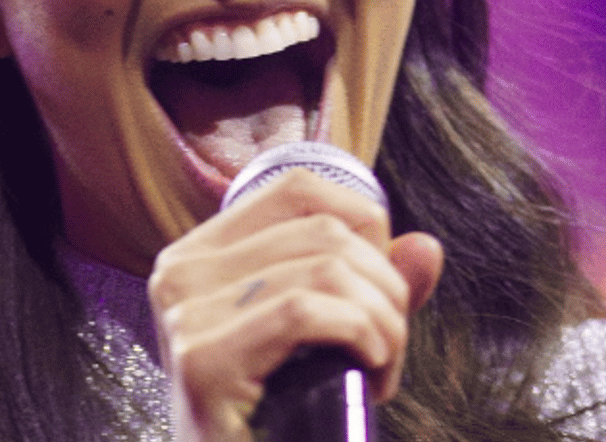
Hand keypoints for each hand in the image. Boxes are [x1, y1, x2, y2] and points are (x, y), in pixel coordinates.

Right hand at [147, 168, 443, 441]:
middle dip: (386, 286)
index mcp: (199, 253)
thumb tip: (426, 247)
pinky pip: (305, 312)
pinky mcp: (202, 362)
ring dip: (382, 321)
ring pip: (325, 269)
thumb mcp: (326, 337)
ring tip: (382, 368)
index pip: (298, 189)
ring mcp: (184, 316)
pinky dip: (360, 336)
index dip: (363, 224)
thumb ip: (373, 286)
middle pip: (323, 231)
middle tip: (390, 344)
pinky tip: (370, 374)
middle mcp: (179, 272)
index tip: (380, 284)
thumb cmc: (277, 417)